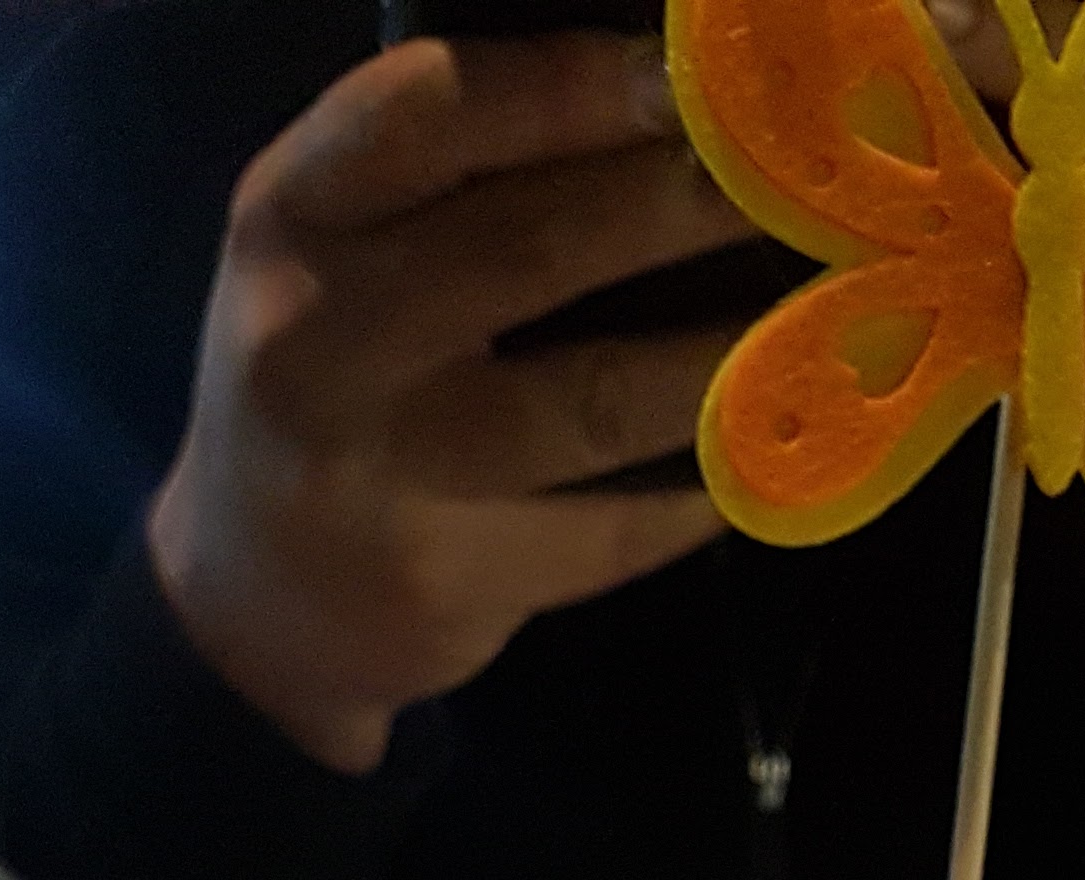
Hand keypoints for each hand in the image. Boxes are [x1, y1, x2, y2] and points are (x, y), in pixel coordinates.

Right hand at [149, 31, 739, 773]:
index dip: (570, 84)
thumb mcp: (336, 251)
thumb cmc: (328, 382)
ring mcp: (383, 472)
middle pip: (532, 247)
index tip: (687, 71)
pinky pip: (610, 528)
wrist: (252, 604)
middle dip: (683, 205)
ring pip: (590, 401)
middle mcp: (319, 334)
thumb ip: (447, 179)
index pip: (429, 114)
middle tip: (805, 182)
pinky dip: (704, 488)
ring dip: (729, 356)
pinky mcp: (448, 581)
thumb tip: (658, 96)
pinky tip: (775, 452)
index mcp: (293, 213)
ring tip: (832, 314)